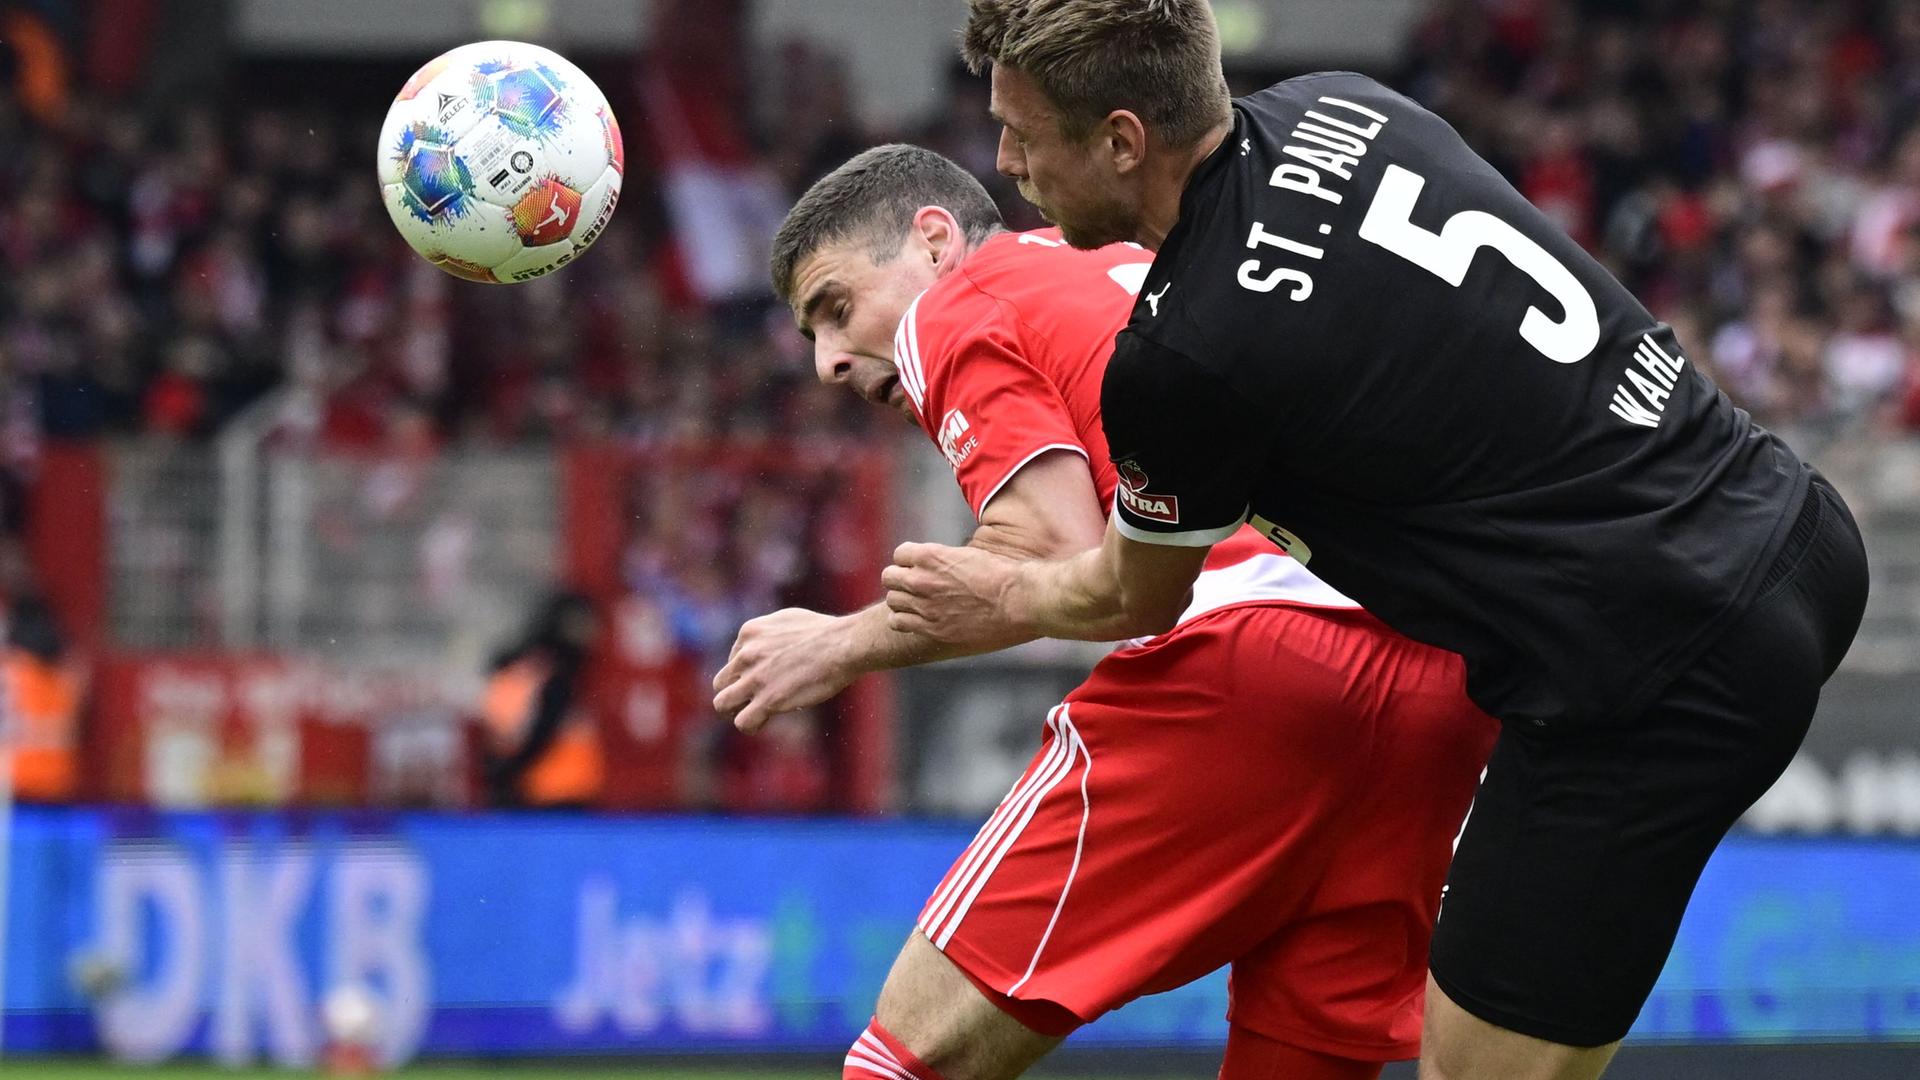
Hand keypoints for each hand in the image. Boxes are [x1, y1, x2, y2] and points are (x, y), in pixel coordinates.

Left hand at [712, 608, 855, 731]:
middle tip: (754, 700)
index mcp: (749, 632)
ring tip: (755, 713)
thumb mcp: (787, 620)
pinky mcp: (768, 699)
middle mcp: (746, 654)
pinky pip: (743, 722)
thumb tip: (767, 646)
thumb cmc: (826, 633)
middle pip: (721, 683)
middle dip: (735, 693)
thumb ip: (769, 634)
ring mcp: (755, 678)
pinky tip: (764, 722)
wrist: (844, 645)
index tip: (766, 679)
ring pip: (722, 703)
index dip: (746, 674)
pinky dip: (751, 725)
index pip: (732, 661)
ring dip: (736, 711)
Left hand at [881, 542, 1025, 648]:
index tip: (921, 568)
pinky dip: (905, 621)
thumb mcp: (970, 555)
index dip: (910, 561)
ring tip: (919, 605)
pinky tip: (920, 620)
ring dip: (903, 601)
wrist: (1019, 600)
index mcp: (931, 556)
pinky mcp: (932, 629)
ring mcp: (924, 606)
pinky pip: (899, 623)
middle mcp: (921, 580)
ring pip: (892, 600)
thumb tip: (942, 566)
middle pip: (889, 577)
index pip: (900, 554)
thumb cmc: (1003, 574)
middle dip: (901, 580)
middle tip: (917, 587)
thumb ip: (947, 560)